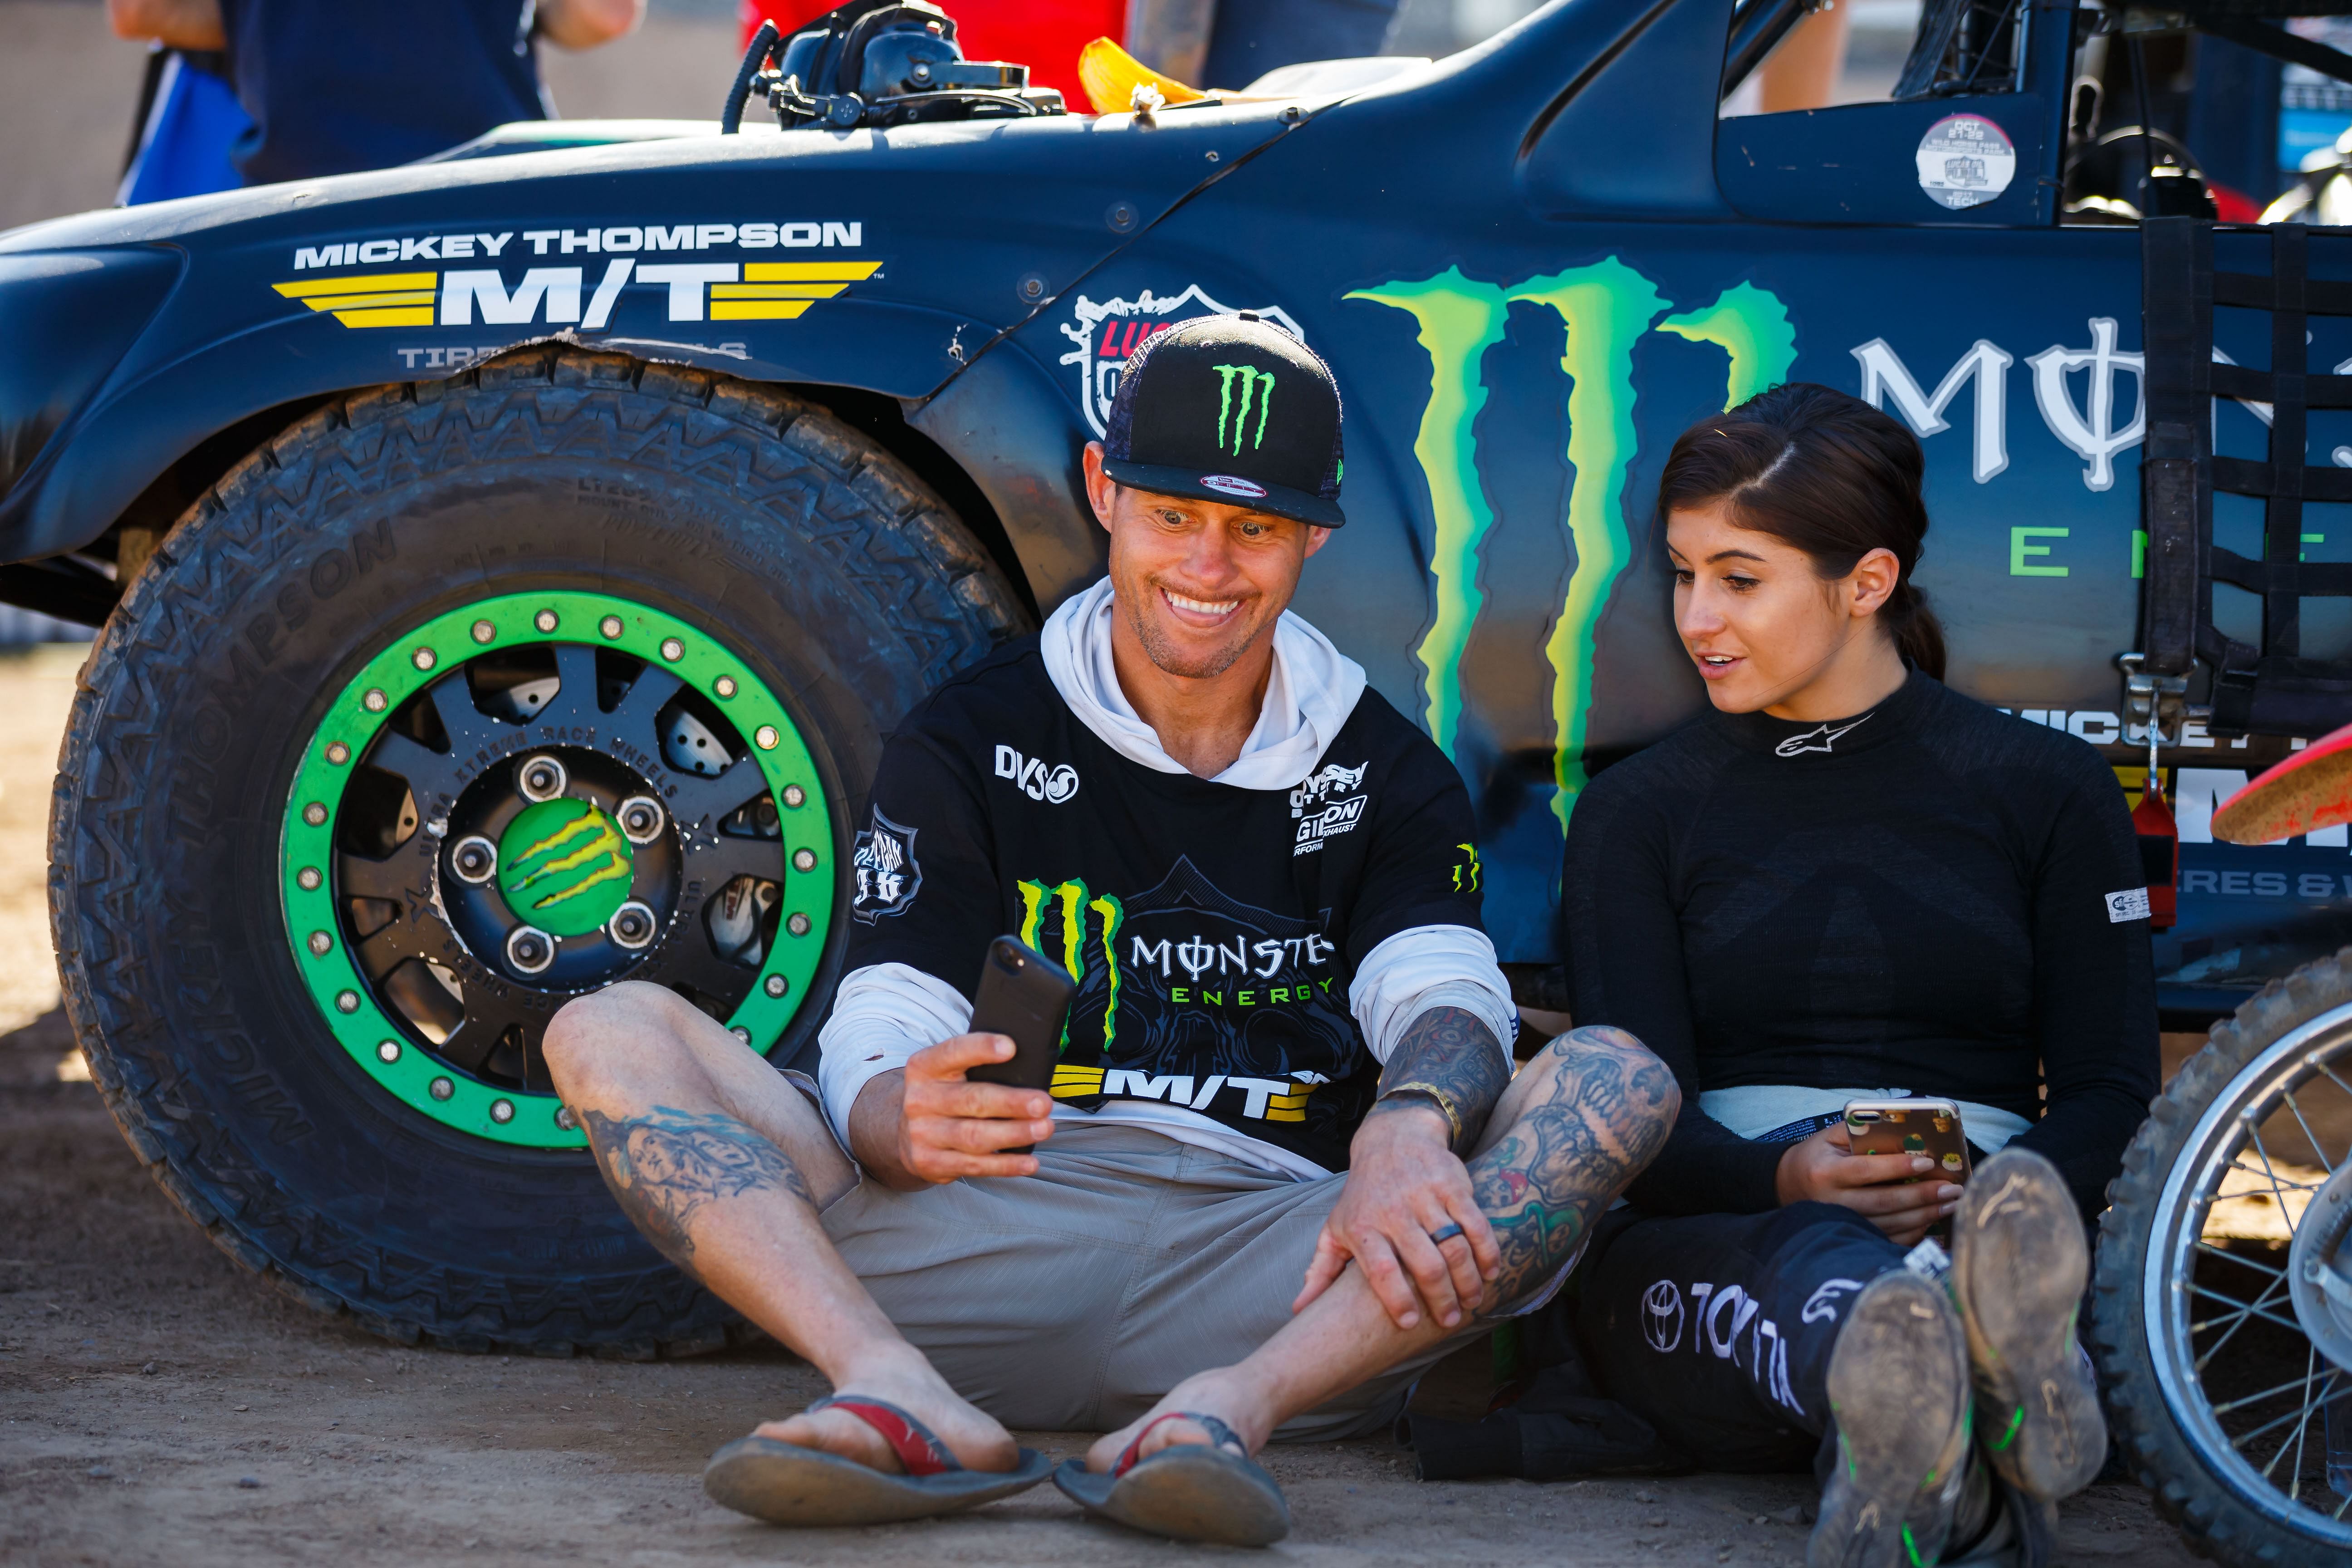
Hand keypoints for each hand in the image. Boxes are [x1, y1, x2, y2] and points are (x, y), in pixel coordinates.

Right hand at [892, 1034, 1053, 1184]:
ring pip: (975, 1137)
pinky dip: (1006, 1165)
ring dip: (1014, 1134)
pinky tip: (1029, 1162)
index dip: (981, 1048)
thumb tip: (1029, 1069)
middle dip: (1011, 1102)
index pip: (953, 1052)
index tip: (1011, 1047)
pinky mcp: (930, 1163)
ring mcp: (923, 1134)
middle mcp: (920, 1100)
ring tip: (1044, 1128)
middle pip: (971, 1100)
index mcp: (925, 1067)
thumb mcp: (949, 1072)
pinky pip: (974, 1165)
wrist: (904, 1131)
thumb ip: (978, 1067)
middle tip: (1043, 1103)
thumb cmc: (943, 1094)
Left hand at [1292, 1100, 1499, 1330]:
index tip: (1410, 1323)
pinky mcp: (1453, 1186)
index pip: (1382, 1271)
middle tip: (1451, 1321)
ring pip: (1454, 1247)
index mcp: (1363, 1227)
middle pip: (1425, 1265)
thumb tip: (1300, 1310)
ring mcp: (1426, 1197)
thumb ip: (1321, 1270)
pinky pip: (1476, 1224)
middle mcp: (1394, 1212)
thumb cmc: (1363, 1195)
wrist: (1391, 1140)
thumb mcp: (1335, 1228)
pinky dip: (1487, 1251)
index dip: (1398, 1300)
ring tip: (1471, 1302)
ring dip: (1468, 1281)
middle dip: (1442, 1299)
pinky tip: (1490, 1273)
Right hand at [1774, 1123, 1959, 1245]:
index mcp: (1825, 1172)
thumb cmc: (1817, 1156)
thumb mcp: (1829, 1137)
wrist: (1786, 1186)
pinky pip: (1886, 1240)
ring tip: (1951, 1204)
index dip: (1897, 1167)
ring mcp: (1840, 1225)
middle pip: (1882, 1202)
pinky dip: (1912, 1234)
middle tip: (1951, 1189)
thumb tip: (1904, 1133)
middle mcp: (1831, 1202)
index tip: (1928, 1162)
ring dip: (1924, 1215)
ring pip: (1888, 1225)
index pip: (1865, 1170)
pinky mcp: (1849, 1238)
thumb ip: (1860, 1132)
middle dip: (1921, 1195)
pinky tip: (1932, 1222)